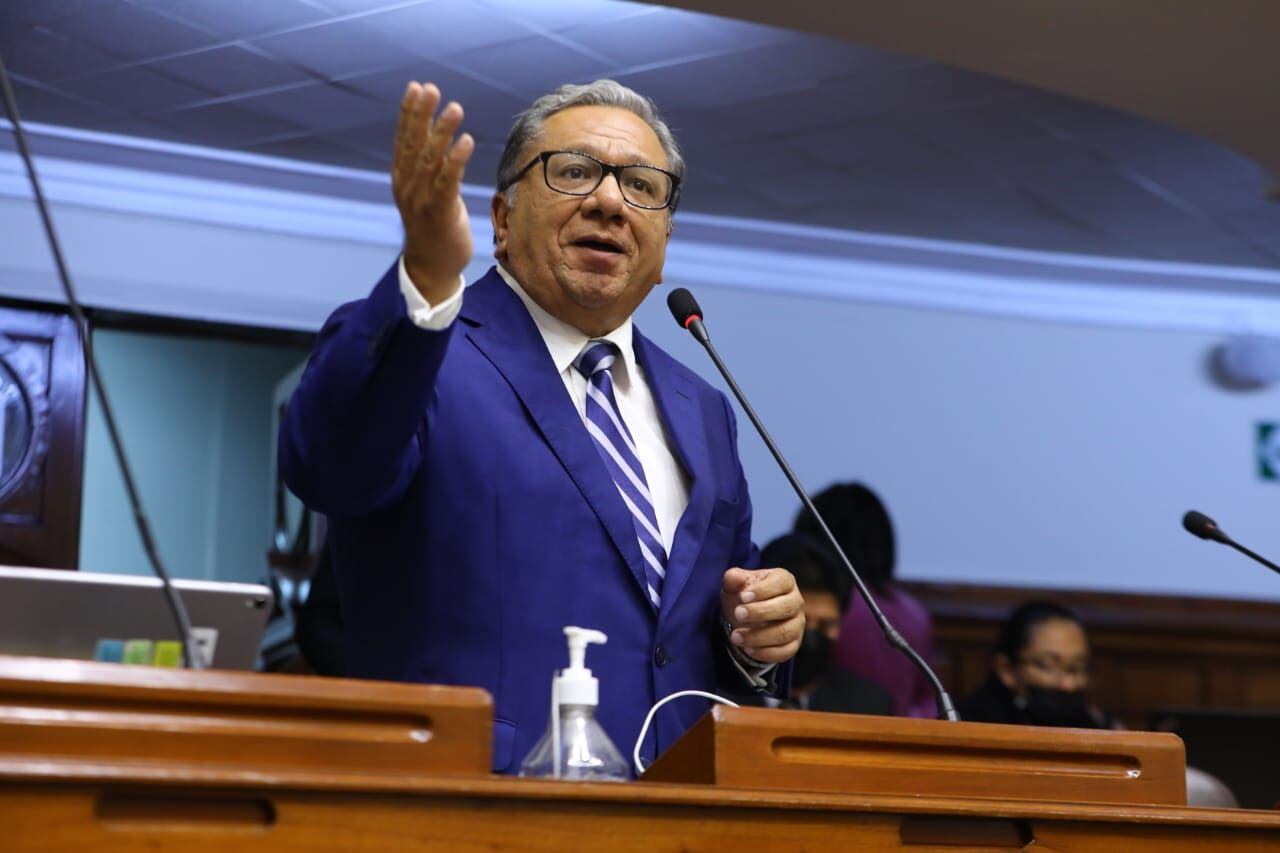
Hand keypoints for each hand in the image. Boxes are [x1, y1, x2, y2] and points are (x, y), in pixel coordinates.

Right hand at [392, 82, 475, 303]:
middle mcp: (408, 185)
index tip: (417, 87)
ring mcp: (421, 199)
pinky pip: (447, 181)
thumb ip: (431, 169)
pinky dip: (455, 160)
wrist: (430, 268)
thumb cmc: (434, 229)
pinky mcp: (438, 213)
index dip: (409, 113)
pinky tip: (466, 140)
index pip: (404, 139)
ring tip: (455, 108)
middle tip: (431, 88)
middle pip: (413, 143)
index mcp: (403, 178)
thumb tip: (443, 141)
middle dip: (422, 114)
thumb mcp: (428, 194)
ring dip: (442, 132)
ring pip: (430, 159)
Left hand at [721, 567, 803, 664]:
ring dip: (759, 636)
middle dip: (761, 612)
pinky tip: (747, 649)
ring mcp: (797, 623)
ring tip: (736, 636)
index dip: (764, 589)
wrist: (745, 617)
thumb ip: (733, 578)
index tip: (743, 597)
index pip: (781, 582)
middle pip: (786, 607)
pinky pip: (786, 651)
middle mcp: (795, 601)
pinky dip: (766, 653)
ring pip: (785, 632)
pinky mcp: (794, 643)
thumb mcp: (735, 585)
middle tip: (738, 614)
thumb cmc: (743, 596)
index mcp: (784, 580)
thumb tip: (733, 576)